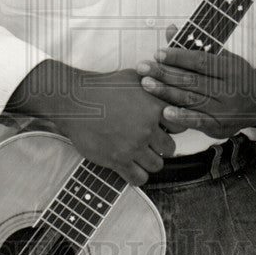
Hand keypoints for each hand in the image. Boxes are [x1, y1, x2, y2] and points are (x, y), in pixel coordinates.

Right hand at [5, 61, 183, 185]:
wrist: (75, 101)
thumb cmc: (102, 86)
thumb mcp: (132, 77)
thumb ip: (153, 81)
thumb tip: (166, 80)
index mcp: (154, 108)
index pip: (180, 126)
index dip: (173, 128)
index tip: (163, 127)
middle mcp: (147, 129)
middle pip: (170, 148)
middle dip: (161, 146)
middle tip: (149, 142)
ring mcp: (133, 146)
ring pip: (156, 165)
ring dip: (150, 161)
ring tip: (140, 154)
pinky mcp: (118, 160)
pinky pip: (138, 178)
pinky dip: (137, 175)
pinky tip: (131, 167)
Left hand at [136, 25, 255, 139]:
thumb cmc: (235, 76)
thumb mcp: (223, 57)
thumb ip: (196, 46)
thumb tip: (170, 29)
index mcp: (231, 69)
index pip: (201, 61)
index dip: (178, 57)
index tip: (158, 53)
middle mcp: (229, 90)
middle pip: (193, 81)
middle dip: (165, 74)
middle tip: (143, 68)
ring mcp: (225, 110)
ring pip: (192, 100)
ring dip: (166, 92)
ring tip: (147, 84)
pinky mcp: (220, 126)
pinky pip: (199, 122)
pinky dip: (181, 117)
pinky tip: (165, 112)